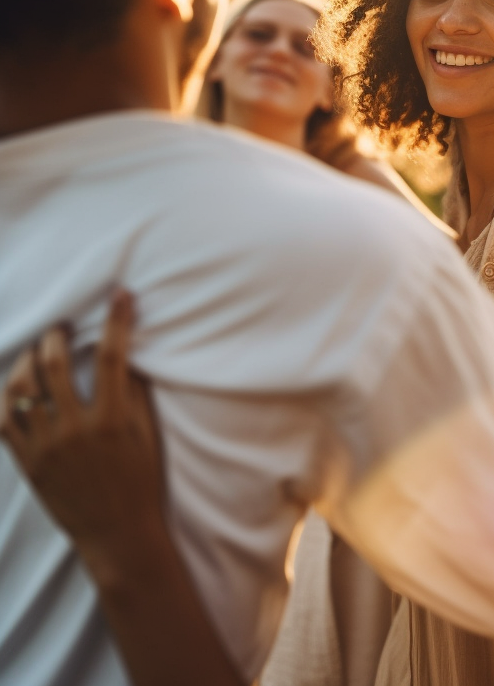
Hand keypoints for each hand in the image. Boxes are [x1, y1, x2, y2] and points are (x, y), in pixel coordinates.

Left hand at [0, 292, 165, 581]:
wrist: (116, 531)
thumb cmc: (140, 478)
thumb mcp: (147, 433)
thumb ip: (134, 392)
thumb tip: (124, 355)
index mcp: (112, 419)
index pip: (113, 356)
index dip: (116, 320)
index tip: (119, 295)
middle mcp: (75, 428)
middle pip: (55, 364)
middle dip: (57, 335)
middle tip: (62, 326)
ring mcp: (46, 446)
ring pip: (22, 387)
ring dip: (28, 359)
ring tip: (38, 350)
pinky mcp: (27, 461)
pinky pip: (2, 420)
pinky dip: (6, 397)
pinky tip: (17, 385)